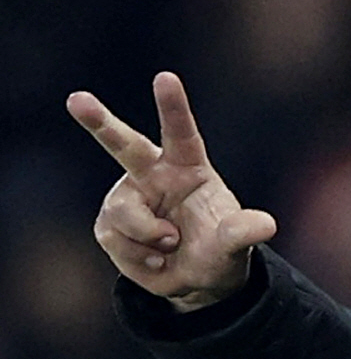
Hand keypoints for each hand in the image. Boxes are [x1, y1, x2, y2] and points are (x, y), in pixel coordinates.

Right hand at [66, 72, 276, 310]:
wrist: (197, 280)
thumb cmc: (219, 249)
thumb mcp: (235, 243)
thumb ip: (244, 231)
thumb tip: (267, 225)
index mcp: (188, 166)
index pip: (181, 132)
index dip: (173, 106)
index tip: (165, 77)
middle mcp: (154, 175)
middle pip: (125, 145)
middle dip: (99, 122)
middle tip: (76, 100)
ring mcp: (129, 198)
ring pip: (124, 212)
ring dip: (149, 236)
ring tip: (171, 246)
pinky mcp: (110, 225)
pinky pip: (117, 239)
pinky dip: (139, 258)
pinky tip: (156, 261)